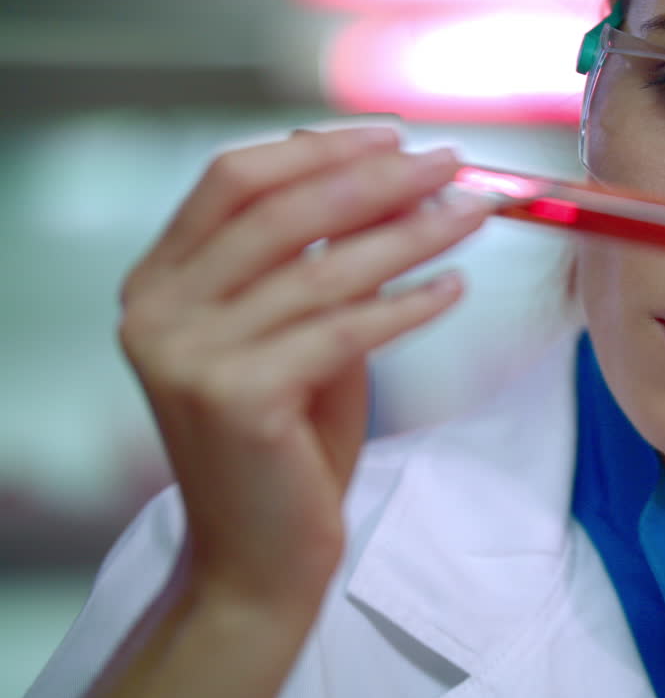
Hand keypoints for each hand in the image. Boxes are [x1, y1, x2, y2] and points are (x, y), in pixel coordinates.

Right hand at [116, 127, 491, 604]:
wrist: (257, 559)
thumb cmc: (284, 445)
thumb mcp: (292, 335)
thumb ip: (315, 264)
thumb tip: (386, 182)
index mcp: (159, 283)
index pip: (235, 180)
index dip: (318, 150)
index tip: (393, 138)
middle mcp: (158, 311)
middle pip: (281, 211)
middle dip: (378, 180)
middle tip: (450, 166)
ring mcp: (190, 356)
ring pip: (322, 268)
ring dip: (411, 234)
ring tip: (472, 215)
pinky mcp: (238, 399)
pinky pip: (346, 329)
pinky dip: (408, 304)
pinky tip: (454, 286)